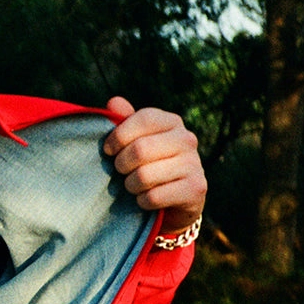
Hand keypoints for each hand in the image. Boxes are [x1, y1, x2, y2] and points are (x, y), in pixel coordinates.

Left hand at [103, 97, 206, 233]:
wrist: (176, 201)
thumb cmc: (149, 165)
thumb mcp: (136, 141)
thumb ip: (124, 122)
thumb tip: (114, 102)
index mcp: (172, 122)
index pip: (144, 118)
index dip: (119, 135)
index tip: (108, 150)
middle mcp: (187, 139)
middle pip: (140, 149)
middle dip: (121, 164)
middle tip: (121, 171)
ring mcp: (194, 164)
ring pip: (144, 176)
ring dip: (130, 186)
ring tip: (133, 186)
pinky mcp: (195, 189)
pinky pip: (154, 197)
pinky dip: (142, 202)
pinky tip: (145, 200)